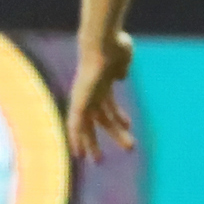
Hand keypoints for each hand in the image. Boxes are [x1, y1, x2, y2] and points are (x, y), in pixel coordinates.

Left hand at [66, 31, 136, 159]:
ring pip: (89, 126)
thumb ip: (121, 68)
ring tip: (98, 161)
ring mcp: (84, 97)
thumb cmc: (116, 46)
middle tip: (109, 153)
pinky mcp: (79, 101)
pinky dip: (76, 139)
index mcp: (104, 83)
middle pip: (99, 119)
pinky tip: (79, 153)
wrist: (104, 43)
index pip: (108, 105)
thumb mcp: (123, 60)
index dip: (116, 117)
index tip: (127, 126)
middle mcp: (91, 92)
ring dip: (93, 143)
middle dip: (106, 135)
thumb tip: (120, 77)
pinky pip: (76, 124)